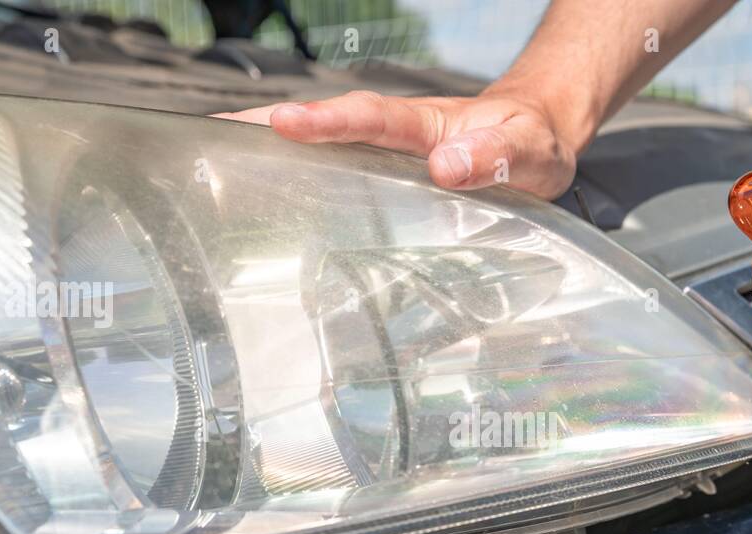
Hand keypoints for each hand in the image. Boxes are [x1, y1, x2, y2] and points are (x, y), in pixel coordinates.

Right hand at [215, 89, 581, 198]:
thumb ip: (496, 157)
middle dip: (270, 128)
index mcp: (427, 126)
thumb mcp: (530, 150)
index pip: (370, 118)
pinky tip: (266, 196)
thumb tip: (447, 168)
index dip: (327, 121)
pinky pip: (340, 172)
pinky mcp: (391, 179)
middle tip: (213, 136)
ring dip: (273, 152)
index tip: (284, 123)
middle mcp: (399, 136)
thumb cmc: (533, 142)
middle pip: (327, 127)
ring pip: (326, 149)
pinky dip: (300, 178)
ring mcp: (390, 157)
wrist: (539, 138)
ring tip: (215, 162)